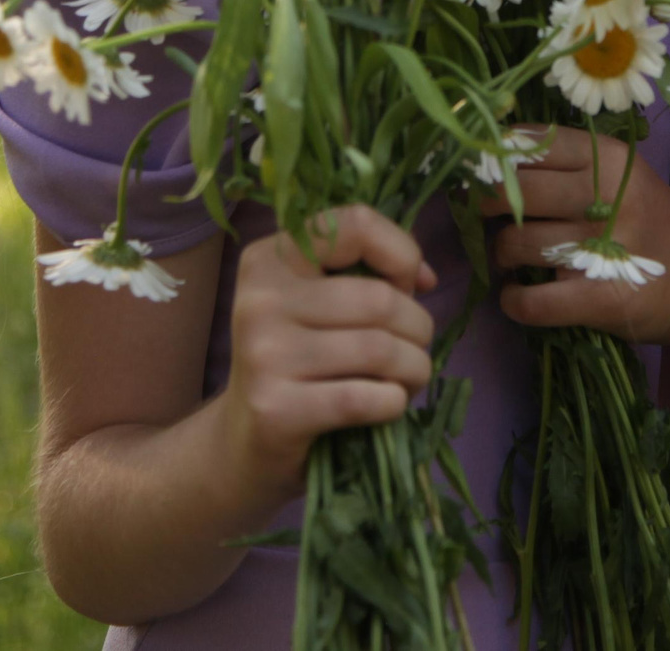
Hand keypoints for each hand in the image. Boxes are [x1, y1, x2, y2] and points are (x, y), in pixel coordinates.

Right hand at [212, 206, 437, 500]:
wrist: (243, 444)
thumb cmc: (299, 364)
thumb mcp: (321, 304)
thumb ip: (371, 275)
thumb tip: (425, 277)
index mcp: (271, 259)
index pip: (356, 225)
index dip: (402, 253)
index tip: (409, 286)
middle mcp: (260, 299)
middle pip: (380, 298)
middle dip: (418, 328)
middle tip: (414, 350)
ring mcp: (263, 354)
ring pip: (380, 349)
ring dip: (414, 369)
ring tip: (407, 379)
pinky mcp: (276, 409)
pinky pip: (366, 397)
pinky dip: (393, 402)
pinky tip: (386, 405)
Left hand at [480, 126, 669, 345]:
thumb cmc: (651, 220)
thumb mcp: (620, 174)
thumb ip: (566, 161)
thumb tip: (489, 154)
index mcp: (608, 158)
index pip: (530, 143)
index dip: (493, 158)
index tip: (481, 173)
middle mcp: (605, 197)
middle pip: (512, 192)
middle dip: (485, 206)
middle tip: (486, 217)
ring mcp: (603, 250)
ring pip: (514, 245)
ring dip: (501, 256)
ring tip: (514, 259)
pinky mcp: (600, 299)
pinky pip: (530, 301)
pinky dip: (512, 301)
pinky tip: (517, 296)